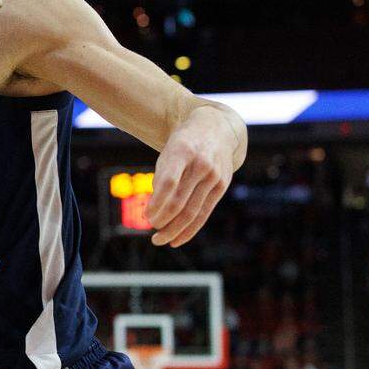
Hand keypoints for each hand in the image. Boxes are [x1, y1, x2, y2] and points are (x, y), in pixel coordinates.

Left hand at [147, 111, 234, 246]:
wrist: (215, 129)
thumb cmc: (183, 145)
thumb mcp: (168, 153)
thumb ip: (161, 179)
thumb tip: (153, 210)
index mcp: (183, 151)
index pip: (169, 182)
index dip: (157, 203)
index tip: (145, 216)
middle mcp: (202, 164)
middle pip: (180, 202)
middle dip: (163, 220)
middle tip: (151, 232)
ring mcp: (215, 176)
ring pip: (192, 212)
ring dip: (174, 229)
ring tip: (159, 239)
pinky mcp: (222, 186)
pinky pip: (204, 213)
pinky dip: (190, 229)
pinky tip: (177, 239)